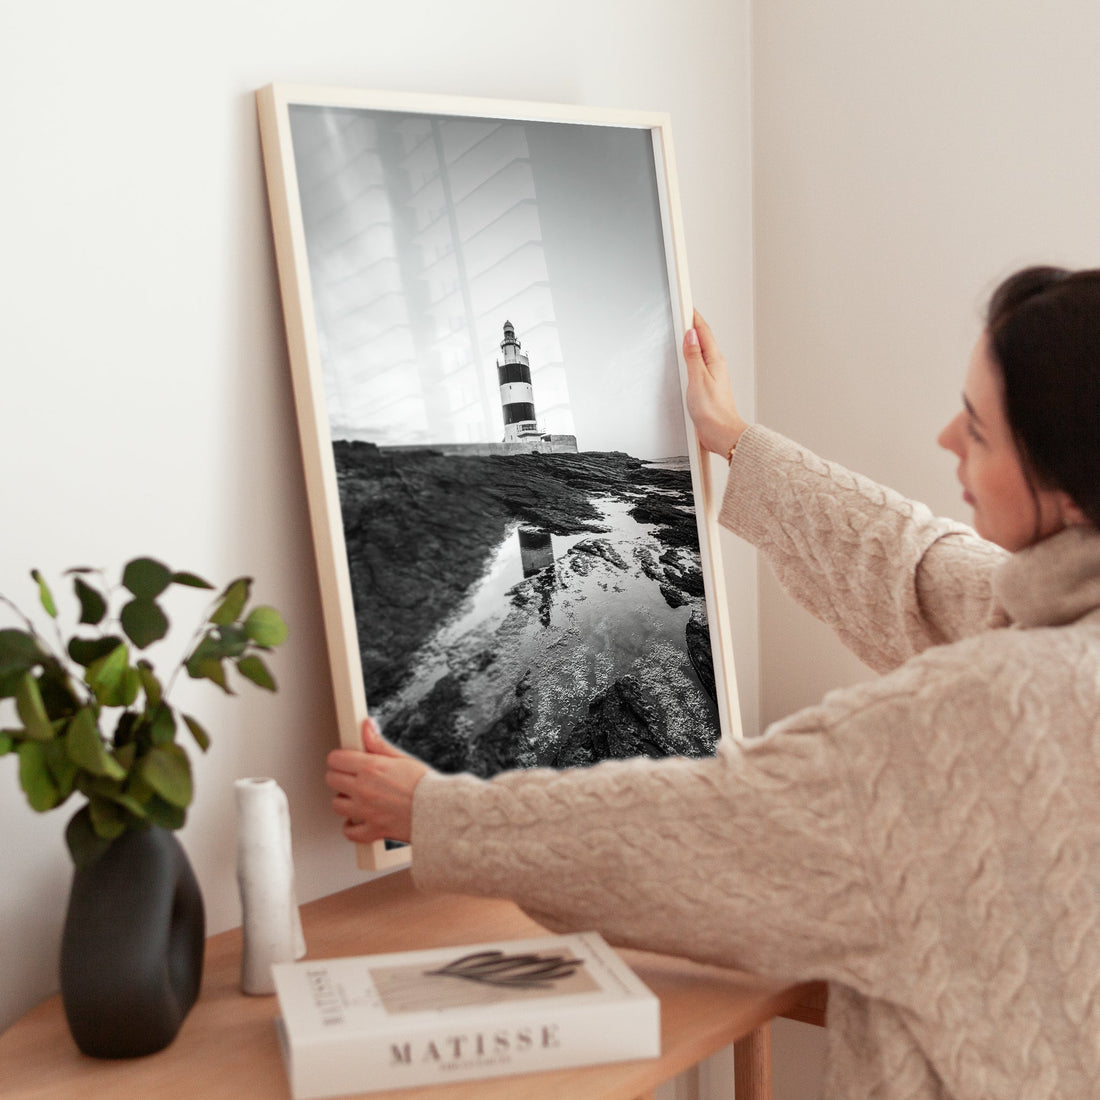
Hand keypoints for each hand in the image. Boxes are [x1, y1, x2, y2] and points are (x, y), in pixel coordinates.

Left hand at [325, 717, 428, 844]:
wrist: (440, 811)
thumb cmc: (425, 785)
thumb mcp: (401, 758)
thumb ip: (378, 744)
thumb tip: (367, 726)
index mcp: (371, 768)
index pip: (336, 759)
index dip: (340, 758)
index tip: (346, 760)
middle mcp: (364, 789)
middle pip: (331, 780)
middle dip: (339, 776)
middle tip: (351, 777)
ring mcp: (366, 811)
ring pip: (336, 805)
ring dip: (344, 800)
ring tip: (357, 797)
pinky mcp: (372, 829)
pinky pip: (350, 832)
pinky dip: (351, 827)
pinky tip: (358, 820)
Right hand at [683, 310, 748, 456]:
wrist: (721, 434)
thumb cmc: (713, 412)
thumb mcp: (698, 379)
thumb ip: (693, 356)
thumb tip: (690, 335)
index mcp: (714, 361)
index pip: (703, 332)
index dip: (694, 317)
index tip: (686, 305)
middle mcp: (715, 366)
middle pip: (703, 339)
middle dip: (693, 325)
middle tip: (684, 312)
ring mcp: (712, 376)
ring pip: (701, 352)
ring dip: (692, 341)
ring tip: (684, 330)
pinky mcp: (707, 387)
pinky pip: (698, 365)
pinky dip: (691, 357)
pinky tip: (687, 360)